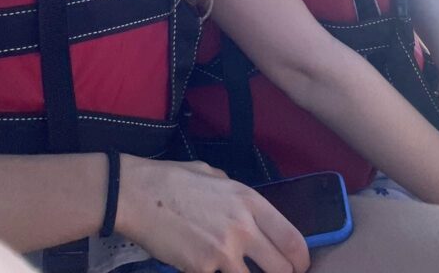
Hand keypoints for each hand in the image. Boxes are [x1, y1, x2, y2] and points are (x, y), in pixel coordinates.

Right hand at [118, 157, 309, 272]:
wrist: (138, 194)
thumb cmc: (173, 180)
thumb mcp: (213, 175)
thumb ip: (234, 193)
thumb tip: (243, 208)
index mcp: (249, 200)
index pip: (292, 239)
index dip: (300, 260)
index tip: (299, 267)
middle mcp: (242, 227)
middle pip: (281, 268)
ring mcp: (223, 251)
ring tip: (238, 271)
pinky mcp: (202, 270)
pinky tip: (208, 269)